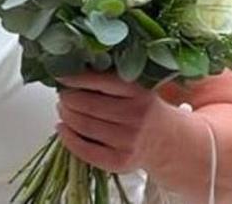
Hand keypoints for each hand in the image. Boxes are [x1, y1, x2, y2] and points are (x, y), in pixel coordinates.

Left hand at [55, 72, 175, 173]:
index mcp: (139, 94)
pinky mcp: (121, 162)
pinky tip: (62, 128)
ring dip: (66, 116)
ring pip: (83, 126)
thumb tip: (71, 70)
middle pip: (86, 105)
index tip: (60, 76)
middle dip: (67, 98)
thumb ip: (110, 81)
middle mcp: (136, 117)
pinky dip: (68, 138)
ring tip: (62, 109)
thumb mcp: (137, 90)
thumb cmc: (145, 112)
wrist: (171, 143)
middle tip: (62, 95)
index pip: (100, 82)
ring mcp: (129, 141)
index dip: (75, 79)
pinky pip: (85, 150)